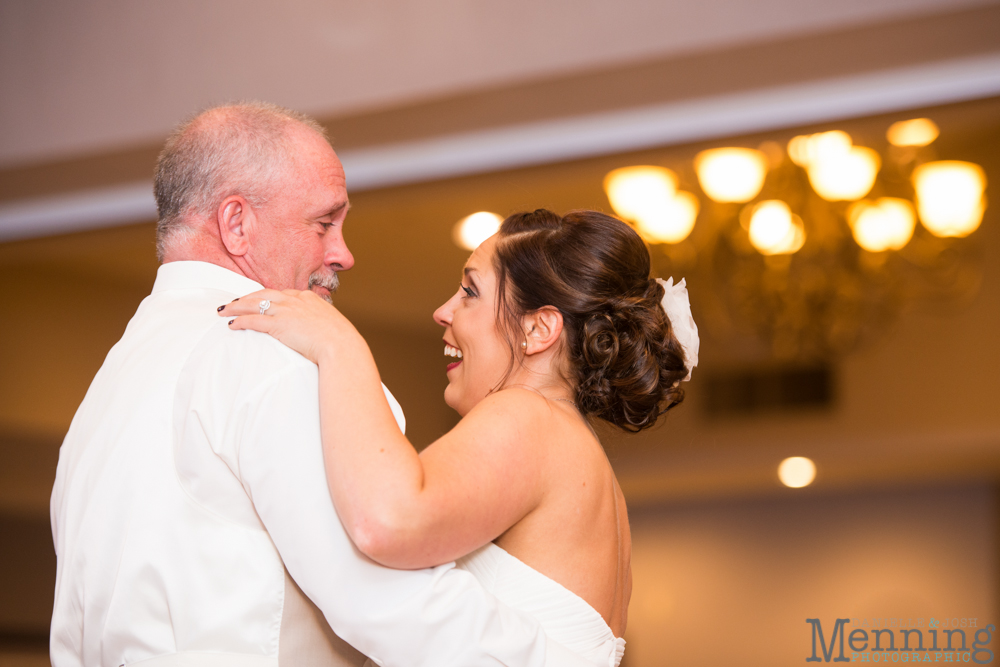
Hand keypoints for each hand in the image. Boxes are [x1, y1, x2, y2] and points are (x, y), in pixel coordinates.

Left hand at [218, 289, 353, 363]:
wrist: (341, 346)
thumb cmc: (340, 341)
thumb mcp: (331, 325)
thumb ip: (318, 324)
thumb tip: (316, 331)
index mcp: (308, 298)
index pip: (281, 293)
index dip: (266, 297)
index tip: (257, 300)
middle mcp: (295, 300)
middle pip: (263, 294)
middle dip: (246, 298)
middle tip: (233, 303)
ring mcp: (286, 311)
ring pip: (254, 305)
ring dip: (237, 307)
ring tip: (224, 310)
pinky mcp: (279, 325)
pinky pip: (254, 321)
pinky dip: (241, 321)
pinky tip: (232, 325)